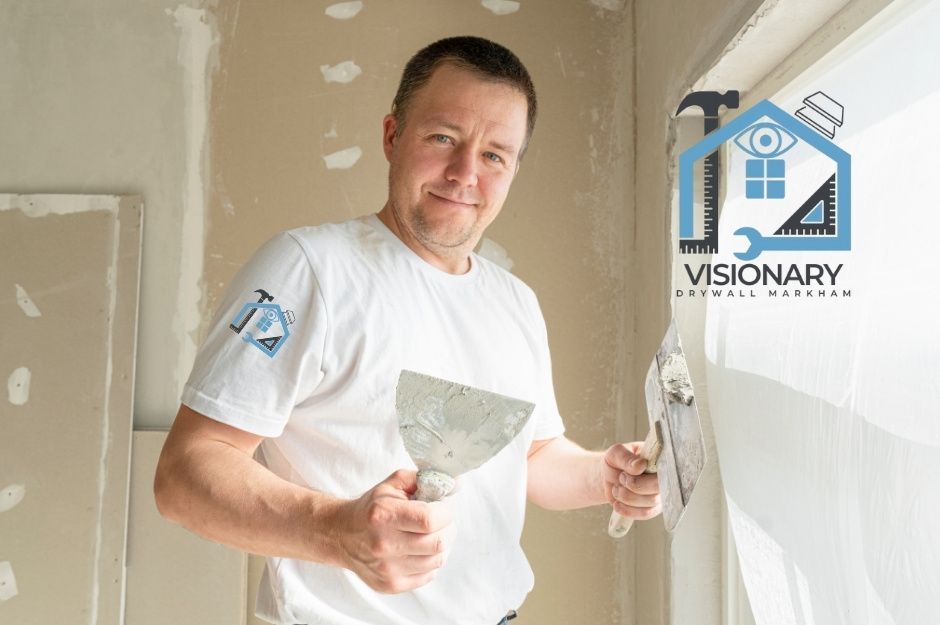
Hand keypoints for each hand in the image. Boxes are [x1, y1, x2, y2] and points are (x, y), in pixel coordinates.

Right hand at [335, 469, 456, 592]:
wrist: (341, 535)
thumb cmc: (372, 507)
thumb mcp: (393, 483)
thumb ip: (426, 478)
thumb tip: (457, 483)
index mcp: (383, 515)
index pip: (430, 519)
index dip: (446, 511)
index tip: (444, 506)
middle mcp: (384, 544)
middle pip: (438, 542)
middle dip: (448, 527)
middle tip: (442, 520)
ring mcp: (387, 569)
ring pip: (437, 560)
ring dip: (441, 545)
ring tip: (430, 534)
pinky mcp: (390, 585)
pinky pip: (429, 575)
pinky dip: (430, 561)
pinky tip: (419, 550)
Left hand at [602, 442, 661, 520]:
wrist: (608, 475)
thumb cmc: (616, 461)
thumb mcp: (616, 453)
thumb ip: (626, 458)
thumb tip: (641, 465)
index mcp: (660, 460)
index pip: (666, 470)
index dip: (647, 475)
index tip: (627, 473)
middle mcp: (664, 479)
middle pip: (658, 489)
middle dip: (635, 486)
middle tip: (621, 477)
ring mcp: (660, 495)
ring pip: (650, 504)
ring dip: (627, 497)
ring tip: (616, 488)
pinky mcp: (652, 508)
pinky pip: (645, 514)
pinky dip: (628, 510)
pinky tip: (617, 503)